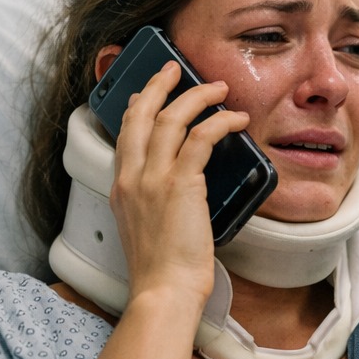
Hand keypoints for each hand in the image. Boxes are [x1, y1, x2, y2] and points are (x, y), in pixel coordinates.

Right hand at [109, 61, 250, 312]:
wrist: (164, 291)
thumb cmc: (163, 269)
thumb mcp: (146, 226)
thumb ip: (154, 200)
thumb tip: (179, 183)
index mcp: (122, 188)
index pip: (126, 134)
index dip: (137, 106)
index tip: (148, 92)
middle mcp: (132, 178)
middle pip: (140, 114)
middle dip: (158, 85)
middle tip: (175, 68)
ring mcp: (153, 179)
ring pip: (171, 118)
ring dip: (197, 97)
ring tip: (219, 89)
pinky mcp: (181, 184)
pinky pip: (200, 138)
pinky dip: (220, 122)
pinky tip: (236, 119)